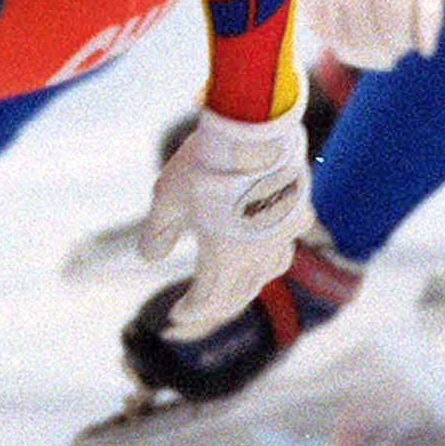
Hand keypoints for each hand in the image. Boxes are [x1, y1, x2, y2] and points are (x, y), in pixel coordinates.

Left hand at [139, 105, 312, 337]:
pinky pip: (287, 241)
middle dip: (218, 305)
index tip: (176, 313)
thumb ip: (157, 232)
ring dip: (249, 283)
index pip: (208, 301)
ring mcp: (282, 234)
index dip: (191, 311)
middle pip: (240, 294)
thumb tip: (147, 258)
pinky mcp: (297, 211)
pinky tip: (269, 239)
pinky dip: (274, 250)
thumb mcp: (167, 197)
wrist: (253, 132)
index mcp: (224, 260)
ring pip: (270, 272)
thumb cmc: (204, 165)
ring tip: (237, 280)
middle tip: (202, 306)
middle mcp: (257, 255)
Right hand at [301, 0, 442, 68]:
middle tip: (393, 53)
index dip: (404, 45)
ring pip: (341, 44)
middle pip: (366, 42)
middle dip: (384, 55)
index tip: (410, 39)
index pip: (393, 33)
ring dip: (360, 56)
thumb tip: (425, 52)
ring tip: (375, 51)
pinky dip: (338, 42)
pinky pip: (322, 33)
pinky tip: (353, 35)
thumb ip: (430, 15)